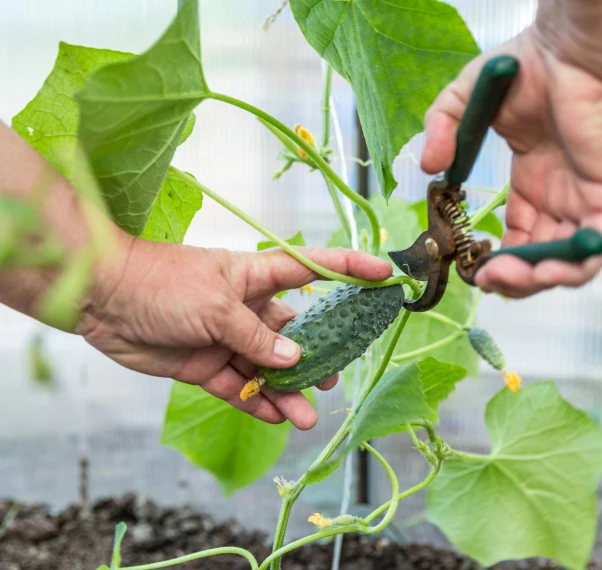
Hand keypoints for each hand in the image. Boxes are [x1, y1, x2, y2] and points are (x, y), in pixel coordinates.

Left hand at [78, 234, 392, 429]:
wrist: (103, 300)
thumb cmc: (162, 283)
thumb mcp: (216, 306)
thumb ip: (256, 337)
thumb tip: (294, 361)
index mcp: (257, 277)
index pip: (314, 268)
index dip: (351, 269)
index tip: (385, 276)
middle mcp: (249, 307)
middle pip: (295, 333)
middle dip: (318, 355)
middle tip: (335, 378)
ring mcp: (229, 338)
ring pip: (270, 368)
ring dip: (288, 390)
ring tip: (306, 416)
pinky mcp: (208, 365)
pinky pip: (241, 387)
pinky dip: (257, 403)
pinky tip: (275, 417)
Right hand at [421, 18, 601, 297]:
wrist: (572, 45)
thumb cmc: (527, 65)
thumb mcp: (465, 100)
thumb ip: (442, 131)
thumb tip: (429, 167)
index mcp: (535, 181)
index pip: (520, 236)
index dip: (498, 259)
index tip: (472, 268)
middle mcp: (562, 196)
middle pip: (541, 257)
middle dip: (514, 279)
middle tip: (485, 280)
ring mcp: (586, 197)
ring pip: (570, 261)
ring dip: (537, 280)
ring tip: (503, 277)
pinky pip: (599, 244)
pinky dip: (574, 266)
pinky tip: (542, 270)